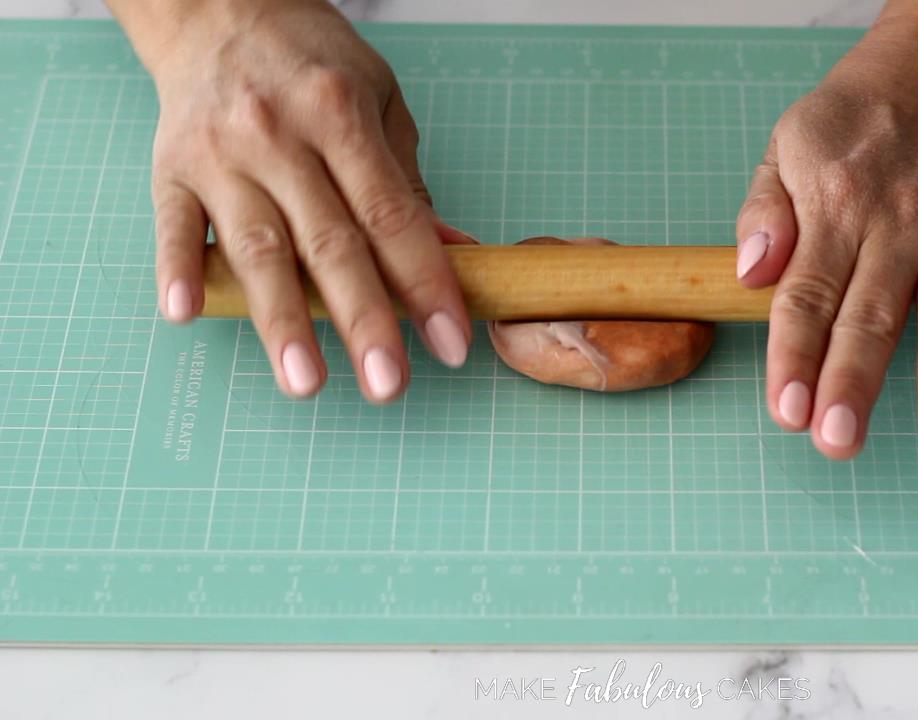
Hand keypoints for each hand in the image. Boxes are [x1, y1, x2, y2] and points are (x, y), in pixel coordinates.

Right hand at [137, 0, 470, 401]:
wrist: (218, 8)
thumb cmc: (311, 62)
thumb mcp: (379, 101)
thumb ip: (407, 184)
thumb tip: (452, 257)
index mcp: (340, 117)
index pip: (392, 217)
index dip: (425, 285)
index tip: (451, 342)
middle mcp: (279, 136)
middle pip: (329, 244)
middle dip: (363, 321)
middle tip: (388, 385)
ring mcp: (220, 154)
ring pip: (257, 249)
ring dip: (281, 320)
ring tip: (305, 382)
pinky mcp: (171, 168)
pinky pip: (173, 226)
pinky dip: (178, 270)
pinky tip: (188, 314)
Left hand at [735, 32, 917, 459]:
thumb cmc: (849, 125)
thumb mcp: (785, 147)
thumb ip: (765, 213)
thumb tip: (752, 274)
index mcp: (836, 207)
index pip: (808, 294)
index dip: (794, 355)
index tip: (786, 410)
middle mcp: (897, 223)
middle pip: (872, 314)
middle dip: (854, 381)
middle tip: (839, 440)